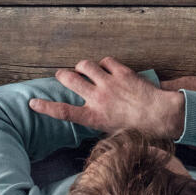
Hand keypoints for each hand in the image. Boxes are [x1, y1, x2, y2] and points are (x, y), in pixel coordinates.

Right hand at [28, 56, 185, 138]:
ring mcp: (109, 82)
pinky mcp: (122, 72)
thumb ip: (99, 123)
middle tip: (62, 75)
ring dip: (82, 66)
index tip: (33, 102)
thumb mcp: (114, 133)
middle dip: (62, 75)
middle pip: (69, 79)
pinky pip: (105, 61)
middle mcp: (98, 98)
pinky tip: (108, 69)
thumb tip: (91, 118)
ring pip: (85, 65)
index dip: (45, 106)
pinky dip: (104, 64)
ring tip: (85, 70)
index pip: (63, 111)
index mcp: (94, 117)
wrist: (162, 115)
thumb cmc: (139, 130)